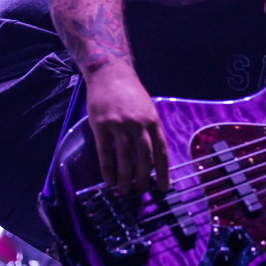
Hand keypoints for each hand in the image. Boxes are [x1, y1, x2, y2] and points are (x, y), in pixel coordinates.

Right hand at [84, 63, 169, 194]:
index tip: (164, 187)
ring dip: (125, 177)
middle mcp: (138, 124)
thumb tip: (152, 158)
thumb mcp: (147, 109)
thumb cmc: (130, 93)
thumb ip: (150, 130)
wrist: (110, 74)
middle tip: (141, 192)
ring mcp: (119, 124)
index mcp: (153, 121)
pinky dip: (107, 169)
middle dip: (144, 178)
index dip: (163, 171)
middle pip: (144, 157)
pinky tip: (109, 181)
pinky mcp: (101, 125)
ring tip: (124, 191)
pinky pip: (105, 152)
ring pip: (125, 157)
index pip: (161, 150)